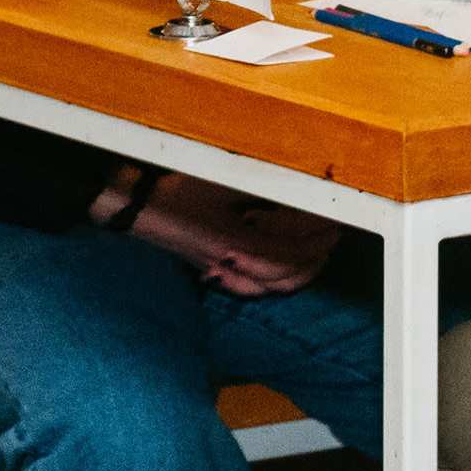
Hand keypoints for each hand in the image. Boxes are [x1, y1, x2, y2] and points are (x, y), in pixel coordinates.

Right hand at [129, 174, 342, 296]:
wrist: (135, 205)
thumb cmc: (178, 189)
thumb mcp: (225, 182)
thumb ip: (261, 190)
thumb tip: (297, 190)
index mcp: (239, 244)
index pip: (291, 254)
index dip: (317, 242)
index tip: (335, 227)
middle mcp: (232, 265)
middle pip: (284, 278)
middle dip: (313, 262)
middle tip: (330, 242)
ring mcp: (219, 272)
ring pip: (267, 288)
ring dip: (294, 276)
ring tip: (310, 258)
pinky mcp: (208, 270)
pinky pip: (248, 289)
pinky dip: (269, 284)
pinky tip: (273, 274)